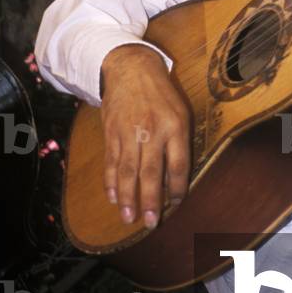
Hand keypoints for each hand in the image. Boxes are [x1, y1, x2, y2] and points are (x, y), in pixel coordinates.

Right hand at [100, 44, 190, 229]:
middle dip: (151, 200)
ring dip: (128, 197)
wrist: (131, 69)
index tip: (175, 205)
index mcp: (175, 126)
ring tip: (128, 218)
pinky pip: (111, 162)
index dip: (178, 188)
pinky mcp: (111, 132)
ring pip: (128, 171)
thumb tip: (177, 177)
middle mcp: (153, 131)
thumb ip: (179, 142)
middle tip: (151, 223)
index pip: (179, 164)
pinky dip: (111, 181)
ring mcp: (129, 132)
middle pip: (151, 172)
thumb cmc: (161, 94)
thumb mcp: (180, 111)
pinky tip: (113, 197)